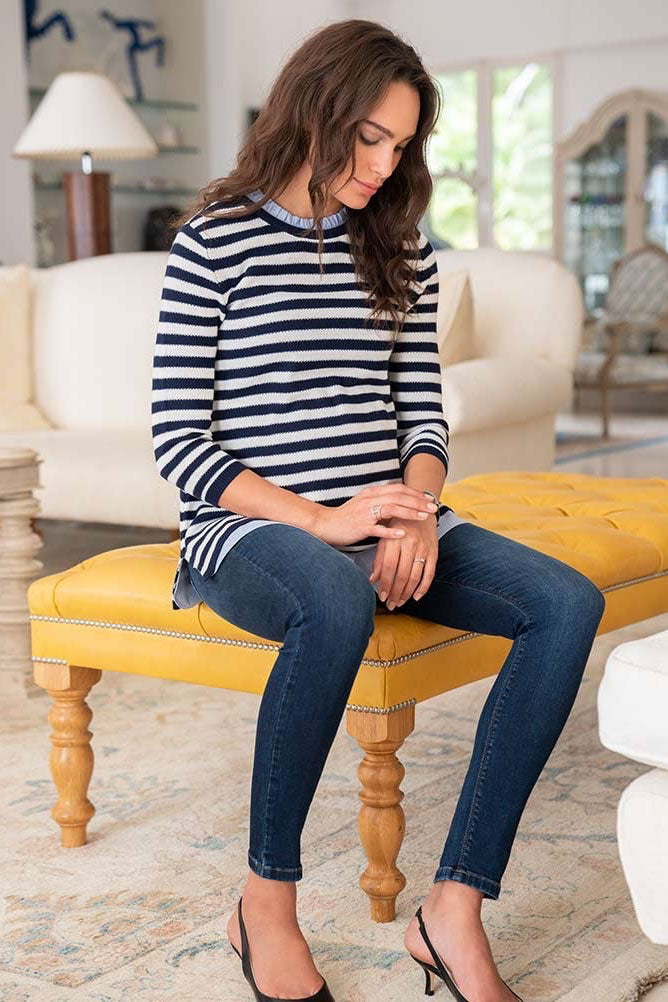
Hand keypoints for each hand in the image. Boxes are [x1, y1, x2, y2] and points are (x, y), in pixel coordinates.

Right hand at [312, 484, 438, 546]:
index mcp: (372, 493)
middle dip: (418, 502)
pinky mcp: (360, 527)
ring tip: (423, 517)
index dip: (415, 493)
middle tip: (433, 508)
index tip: (429, 499)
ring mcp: (365, 513)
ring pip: (391, 509)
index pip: (399, 489)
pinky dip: (391, 531)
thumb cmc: (347, 517)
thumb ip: (381, 501)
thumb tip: (400, 501)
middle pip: (399, 496)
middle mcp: (370, 499)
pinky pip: (378, 528)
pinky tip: (403, 534)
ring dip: (409, 512)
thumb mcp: (365, 504)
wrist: (325, 524)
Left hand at [369, 514, 437, 607]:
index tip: (382, 597)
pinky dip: (423, 587)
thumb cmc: (398, 523)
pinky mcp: (434, 552)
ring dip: (407, 593)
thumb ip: (379, 558)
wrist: (419, 506)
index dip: (385, 585)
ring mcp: (423, 548)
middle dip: (395, 593)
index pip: (389, 568)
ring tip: (400, 603)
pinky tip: (416, 596)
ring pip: (415, 577)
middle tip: (391, 605)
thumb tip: (373, 579)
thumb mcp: (385, 537)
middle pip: (402, 575)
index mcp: (395, 540)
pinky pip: (430, 573)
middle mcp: (410, 544)